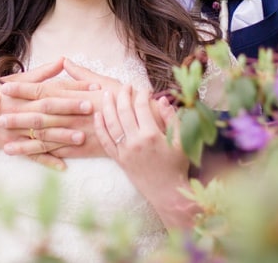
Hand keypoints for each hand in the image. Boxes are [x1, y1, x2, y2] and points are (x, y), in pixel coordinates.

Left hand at [0, 59, 128, 160]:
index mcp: (74, 95)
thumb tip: (65, 61)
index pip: (43, 90)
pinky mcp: (81, 149)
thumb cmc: (123, 99)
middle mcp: (72, 114)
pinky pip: (57, 152)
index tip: (4, 86)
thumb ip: (80, 74)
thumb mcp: (103, 81)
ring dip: (23, 139)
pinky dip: (40, 155)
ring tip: (4, 142)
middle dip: (17, 114)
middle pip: (39, 114)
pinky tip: (27, 158)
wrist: (142, 121)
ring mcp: (76, 132)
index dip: (22, 88)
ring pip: (44, 136)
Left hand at [94, 84, 196, 228]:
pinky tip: (97, 115)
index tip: (144, 89)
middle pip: (123, 111)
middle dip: (123, 95)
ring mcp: (124, 151)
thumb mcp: (180, 141)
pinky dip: (99, 127)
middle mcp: (135, 142)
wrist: (167, 192)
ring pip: (111, 124)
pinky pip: (105, 141)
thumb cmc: (177, 166)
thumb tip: (162, 100)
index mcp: (151, 135)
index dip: (142, 94)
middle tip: (125, 86)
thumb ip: (172, 119)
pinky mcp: (118, 159)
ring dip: (107, 106)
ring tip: (107, 94)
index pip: (142, 107)